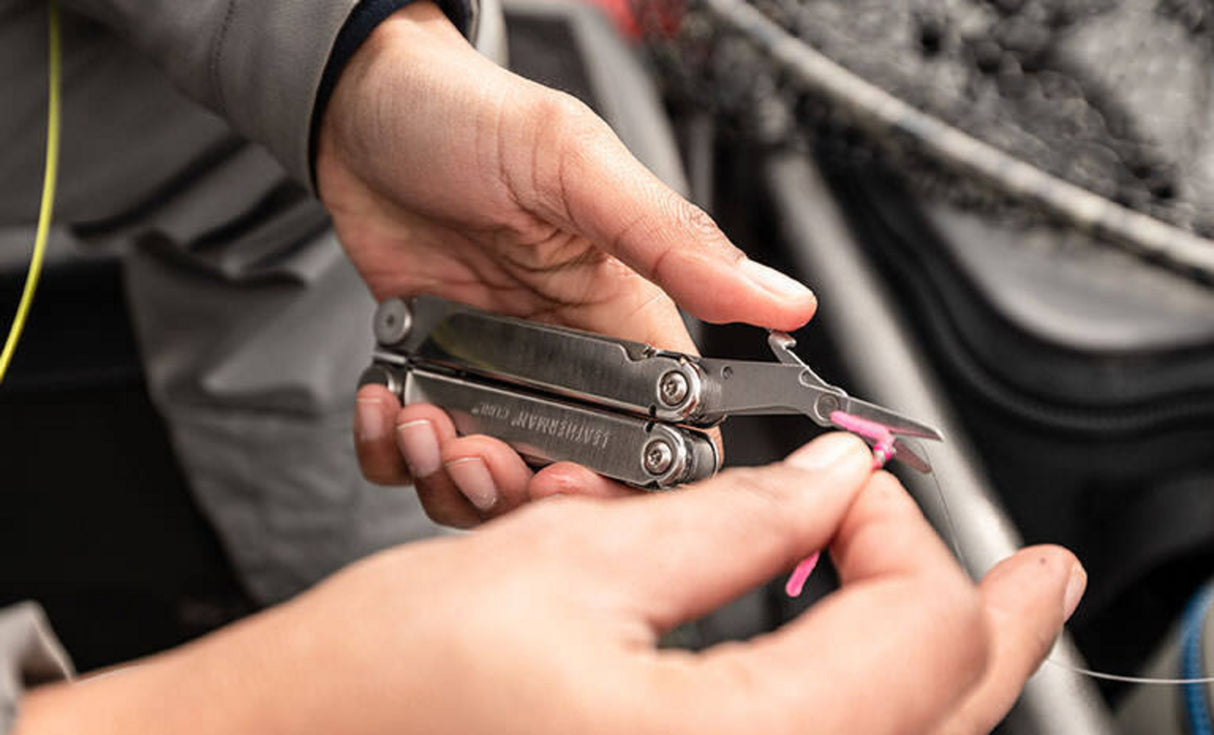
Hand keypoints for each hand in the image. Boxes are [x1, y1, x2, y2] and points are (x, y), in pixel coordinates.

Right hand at [18, 434, 1086, 734]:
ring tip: (972, 612)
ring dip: (937, 670)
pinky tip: (854, 663)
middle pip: (942, 718)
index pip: (915, 632)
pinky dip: (864, 708)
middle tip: (1034, 573)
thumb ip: (729, 519)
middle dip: (985, 623)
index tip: (845, 471)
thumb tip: (824, 479)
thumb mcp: (568, 564)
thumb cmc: (372, 692)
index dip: (894, 524)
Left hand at [316, 3, 815, 522]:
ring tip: (420, 419)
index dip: (631, 480)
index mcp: (623, 319)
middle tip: (477, 454)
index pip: (665, 433)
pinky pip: (413, 456)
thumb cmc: (467, 115)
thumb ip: (672, 241)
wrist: (358, 104)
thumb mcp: (574, 166)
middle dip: (519, 489)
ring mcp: (491, 375)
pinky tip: (384, 406)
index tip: (577, 479)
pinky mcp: (428, 377)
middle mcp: (563, 360)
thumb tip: (780, 299)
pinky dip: (392, 454)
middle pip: (569, 479)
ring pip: (489, 483)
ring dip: (448, 478)